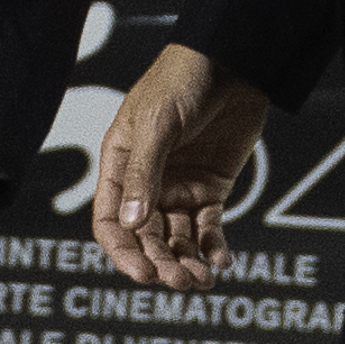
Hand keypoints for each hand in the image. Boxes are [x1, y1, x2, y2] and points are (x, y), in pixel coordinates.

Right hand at [91, 44, 268, 290]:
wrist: (233, 62)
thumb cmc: (183, 81)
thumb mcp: (157, 124)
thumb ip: (144, 174)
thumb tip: (131, 225)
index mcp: (120, 163)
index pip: (111, 220)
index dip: (123, 251)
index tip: (143, 274)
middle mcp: (147, 181)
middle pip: (146, 237)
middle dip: (161, 262)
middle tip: (180, 281)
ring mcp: (179, 186)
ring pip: (176, 239)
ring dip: (187, 262)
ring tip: (203, 279)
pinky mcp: (210, 188)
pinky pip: (208, 229)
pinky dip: (213, 248)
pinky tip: (221, 261)